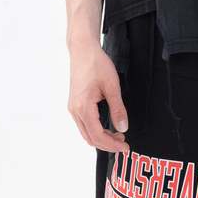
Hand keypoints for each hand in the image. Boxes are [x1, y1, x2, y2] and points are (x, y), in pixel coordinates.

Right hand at [67, 38, 129, 153]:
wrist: (82, 50)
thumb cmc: (96, 64)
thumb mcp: (112, 86)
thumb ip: (118, 108)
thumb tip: (123, 128)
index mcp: (83, 107)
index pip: (97, 136)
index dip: (112, 145)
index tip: (125, 147)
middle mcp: (74, 111)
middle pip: (90, 138)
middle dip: (107, 144)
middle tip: (124, 143)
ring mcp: (72, 108)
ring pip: (86, 133)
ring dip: (101, 138)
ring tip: (118, 135)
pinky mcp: (74, 104)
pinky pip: (84, 124)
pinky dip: (95, 130)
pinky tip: (107, 127)